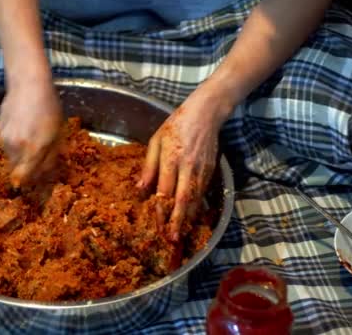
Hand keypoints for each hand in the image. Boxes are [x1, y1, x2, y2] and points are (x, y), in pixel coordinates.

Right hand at [0, 80, 63, 186]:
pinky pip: (6, 144)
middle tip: (37, 158)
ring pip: (11, 157)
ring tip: (31, 138)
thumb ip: (49, 158)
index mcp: (33, 150)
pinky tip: (22, 128)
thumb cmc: (49, 108)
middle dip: (26, 168)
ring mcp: (4, 139)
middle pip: (17, 169)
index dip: (31, 181)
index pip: (26, 178)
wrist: (29, 85)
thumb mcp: (57, 135)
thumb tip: (44, 175)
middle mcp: (15, 148)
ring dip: (20, 155)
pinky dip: (13, 143)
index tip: (37, 179)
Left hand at [138, 85, 232, 241]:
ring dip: (188, 218)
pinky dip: (196, 207)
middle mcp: (187, 167)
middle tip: (173, 238)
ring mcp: (201, 170)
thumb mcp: (156, 141)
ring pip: (195, 199)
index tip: (157, 225)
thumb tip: (140, 188)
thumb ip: (149, 165)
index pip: (165, 190)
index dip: (161, 209)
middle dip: (177, 220)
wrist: (206, 114)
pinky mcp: (210, 171)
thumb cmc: (176, 125)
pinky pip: (202, 193)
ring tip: (181, 233)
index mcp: (171, 158)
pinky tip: (191, 217)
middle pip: (182, 199)